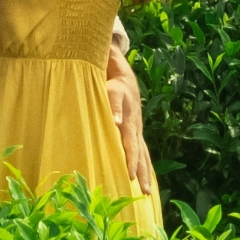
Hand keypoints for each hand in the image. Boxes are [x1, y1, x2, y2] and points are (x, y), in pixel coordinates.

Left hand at [103, 34, 158, 199]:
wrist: (124, 76)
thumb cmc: (107, 69)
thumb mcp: (102, 60)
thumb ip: (98, 56)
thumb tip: (93, 46)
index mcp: (120, 91)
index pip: (117, 99)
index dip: (116, 109)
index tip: (115, 122)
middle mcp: (132, 115)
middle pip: (132, 137)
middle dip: (131, 157)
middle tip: (130, 174)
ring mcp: (136, 130)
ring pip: (141, 153)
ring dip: (142, 172)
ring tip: (143, 191)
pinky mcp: (136, 139)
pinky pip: (142, 158)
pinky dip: (145, 175)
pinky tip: (146, 192)